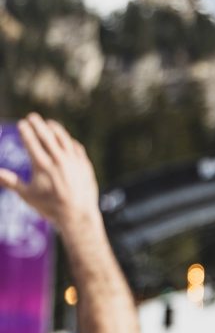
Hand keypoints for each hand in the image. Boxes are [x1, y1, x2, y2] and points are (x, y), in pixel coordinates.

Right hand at [0, 114, 99, 231]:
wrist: (78, 215)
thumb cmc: (49, 207)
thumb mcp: (28, 195)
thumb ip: (12, 182)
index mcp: (42, 165)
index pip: (31, 142)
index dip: (25, 131)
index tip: (21, 123)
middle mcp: (58, 160)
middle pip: (46, 135)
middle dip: (38, 124)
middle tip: (32, 116)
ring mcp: (73, 160)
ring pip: (63, 138)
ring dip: (55, 128)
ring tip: (48, 124)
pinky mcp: (84, 164)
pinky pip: (76, 147)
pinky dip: (68, 141)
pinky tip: (65, 139)